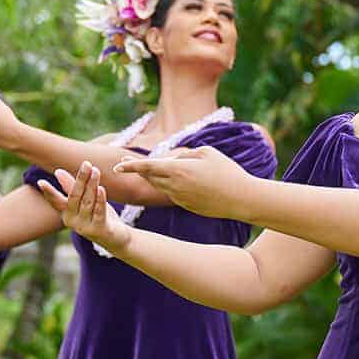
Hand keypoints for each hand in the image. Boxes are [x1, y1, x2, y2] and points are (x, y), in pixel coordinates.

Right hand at [35, 161, 132, 254]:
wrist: (116, 238)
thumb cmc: (97, 216)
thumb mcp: (84, 201)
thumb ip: (71, 187)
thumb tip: (58, 171)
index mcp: (67, 214)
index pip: (56, 201)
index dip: (49, 192)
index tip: (40, 182)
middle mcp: (73, 221)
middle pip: (75, 197)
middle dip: (81, 179)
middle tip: (86, 163)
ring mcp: (85, 227)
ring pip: (88, 202)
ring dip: (92, 185)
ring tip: (96, 170)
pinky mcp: (98, 229)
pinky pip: (99, 212)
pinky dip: (100, 200)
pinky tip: (101, 188)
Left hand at [113, 146, 251, 218]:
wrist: (241, 199)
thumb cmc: (227, 172)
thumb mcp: (207, 152)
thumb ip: (185, 153)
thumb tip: (173, 160)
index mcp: (178, 170)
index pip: (147, 167)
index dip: (131, 166)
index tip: (117, 166)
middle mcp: (175, 186)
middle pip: (149, 177)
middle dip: (137, 170)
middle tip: (124, 162)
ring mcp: (179, 198)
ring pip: (161, 185)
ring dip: (157, 177)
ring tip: (159, 168)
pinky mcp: (186, 206)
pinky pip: (173, 193)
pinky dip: (172, 185)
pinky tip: (184, 182)